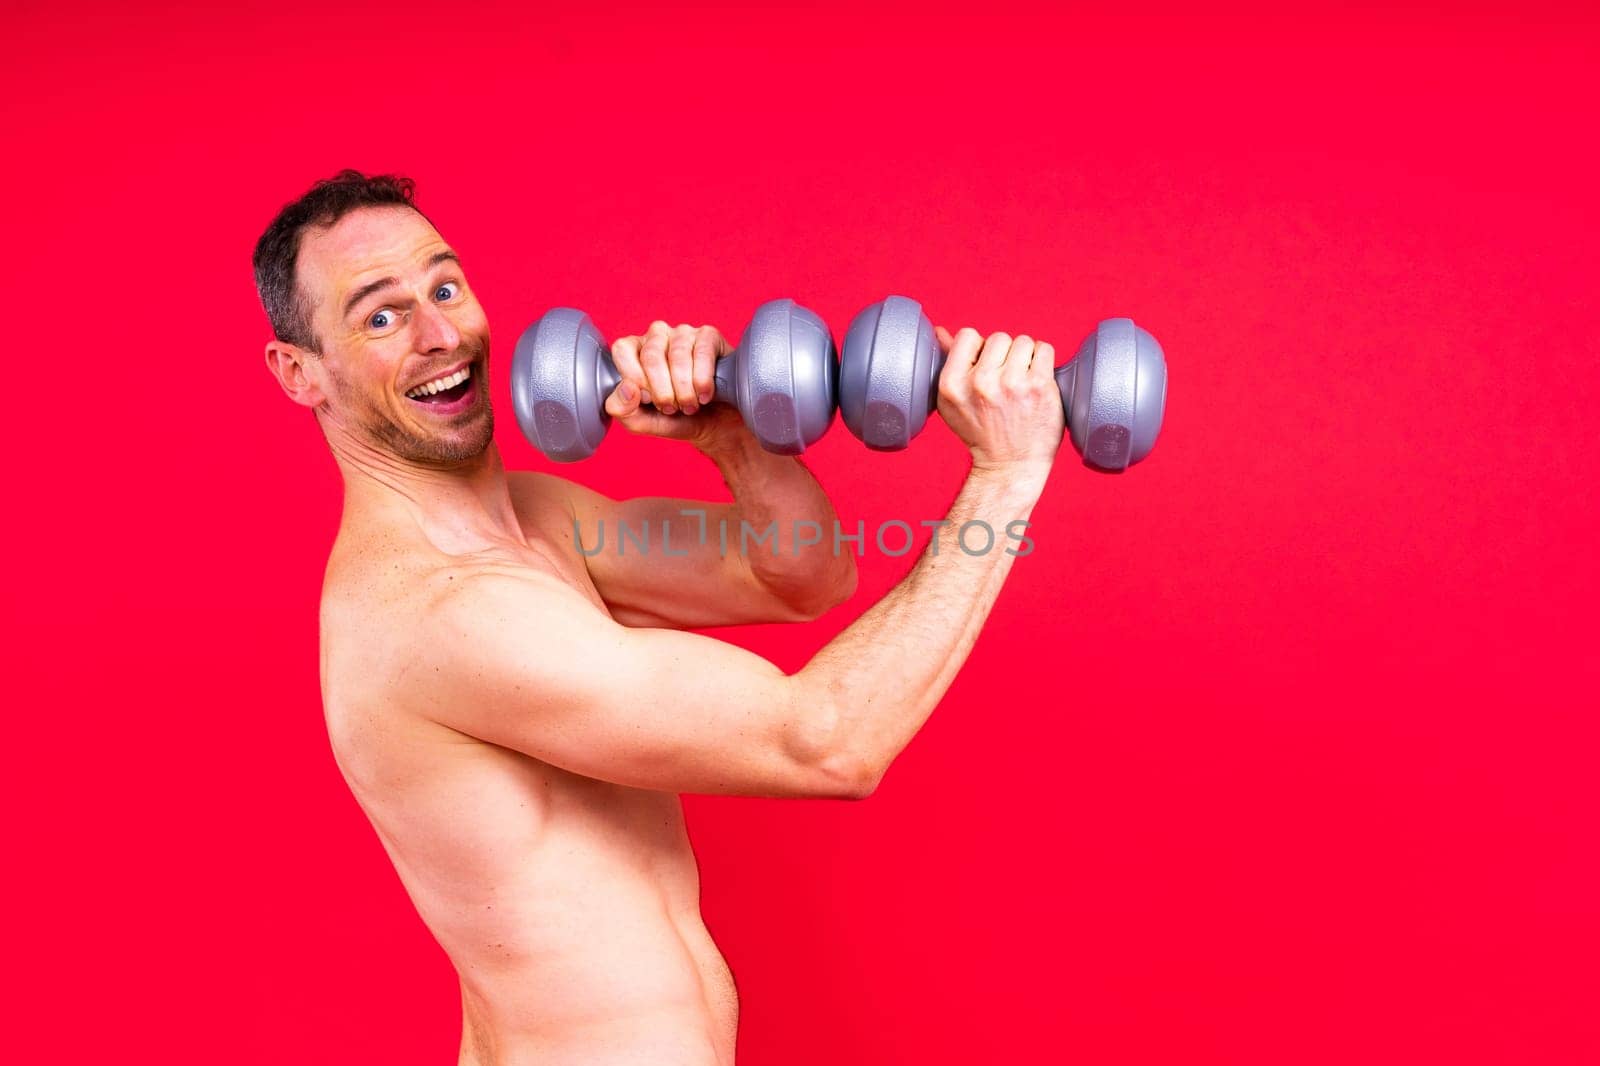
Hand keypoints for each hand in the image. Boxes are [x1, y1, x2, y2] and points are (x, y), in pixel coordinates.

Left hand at [604, 321, 744, 447]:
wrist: (715, 425)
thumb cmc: (676, 419)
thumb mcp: (643, 422)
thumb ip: (623, 410)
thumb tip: (627, 388)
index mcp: (634, 351)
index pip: (622, 350)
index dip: (636, 378)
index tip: (649, 400)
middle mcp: (656, 336)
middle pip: (651, 356)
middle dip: (663, 391)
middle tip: (672, 408)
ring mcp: (683, 333)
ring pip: (677, 356)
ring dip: (684, 390)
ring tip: (689, 405)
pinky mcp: (709, 336)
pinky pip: (702, 353)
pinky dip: (702, 381)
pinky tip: (705, 395)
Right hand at [932, 326, 1064, 479]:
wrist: (1009, 466)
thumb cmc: (981, 432)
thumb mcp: (953, 402)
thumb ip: (948, 364)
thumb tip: (940, 331)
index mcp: (952, 384)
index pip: (968, 336)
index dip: (979, 350)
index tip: (985, 370)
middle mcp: (980, 383)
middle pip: (998, 337)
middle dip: (1004, 355)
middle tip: (1005, 381)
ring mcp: (1012, 383)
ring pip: (1023, 341)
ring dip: (1025, 357)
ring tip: (1021, 382)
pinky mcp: (1040, 386)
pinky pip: (1044, 349)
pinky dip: (1043, 361)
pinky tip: (1036, 382)